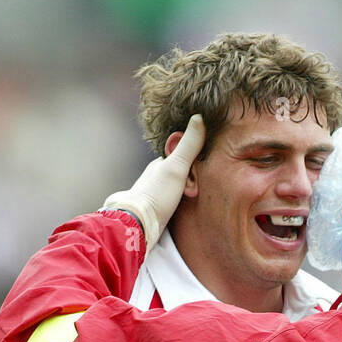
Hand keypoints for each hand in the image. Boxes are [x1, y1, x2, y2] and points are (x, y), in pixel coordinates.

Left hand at [103, 114, 205, 250]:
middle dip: (190, 177)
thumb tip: (199, 116)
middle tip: (196, 186)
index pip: (181, 154)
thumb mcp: (177, 166)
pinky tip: (182, 207)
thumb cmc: (157, 194)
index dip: (194, 158)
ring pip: (175, 187)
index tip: (203, 164)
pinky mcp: (154, 209)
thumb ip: (189, 144)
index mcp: (159, 163)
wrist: (138, 224)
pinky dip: (179, 202)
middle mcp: (155, 176)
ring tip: (191, 197)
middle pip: (179, 172)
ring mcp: (154, 193)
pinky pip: (172, 201)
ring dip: (184, 190)